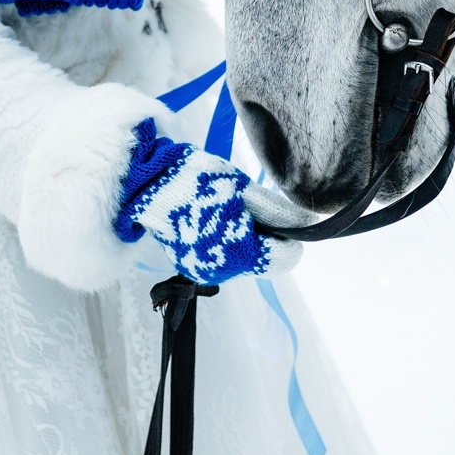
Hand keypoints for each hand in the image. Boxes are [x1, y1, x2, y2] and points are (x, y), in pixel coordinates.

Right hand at [114, 120, 297, 283]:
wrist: (146, 183)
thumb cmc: (198, 181)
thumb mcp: (244, 189)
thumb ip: (277, 212)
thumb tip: (307, 224)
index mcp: (241, 256)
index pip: (286, 257)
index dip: (287, 234)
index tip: (275, 213)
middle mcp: (222, 273)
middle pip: (263, 259)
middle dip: (262, 235)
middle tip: (243, 205)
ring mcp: (202, 271)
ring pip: (242, 258)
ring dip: (242, 237)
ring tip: (221, 208)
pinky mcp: (188, 265)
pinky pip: (220, 257)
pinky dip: (222, 240)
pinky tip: (207, 218)